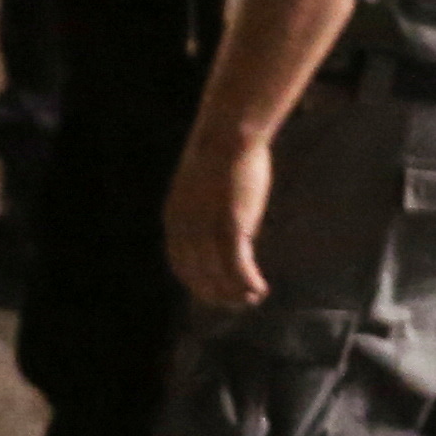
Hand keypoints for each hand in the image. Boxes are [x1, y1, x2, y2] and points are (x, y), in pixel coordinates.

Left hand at [166, 120, 274, 311]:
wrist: (228, 132)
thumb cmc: (224, 153)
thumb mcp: (207, 188)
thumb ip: (212, 214)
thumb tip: (236, 234)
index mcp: (174, 219)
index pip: (181, 265)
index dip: (198, 284)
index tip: (215, 293)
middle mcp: (185, 230)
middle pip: (199, 277)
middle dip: (219, 295)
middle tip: (239, 303)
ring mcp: (206, 230)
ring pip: (219, 277)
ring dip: (236, 294)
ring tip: (253, 298)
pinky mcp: (230, 226)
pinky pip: (238, 267)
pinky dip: (248, 283)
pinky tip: (261, 289)